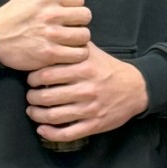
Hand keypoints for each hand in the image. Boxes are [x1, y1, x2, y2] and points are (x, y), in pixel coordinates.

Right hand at [0, 0, 91, 71]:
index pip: (80, 0)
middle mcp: (51, 13)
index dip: (76, 8)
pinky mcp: (50, 54)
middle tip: (70, 29)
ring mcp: (51, 34)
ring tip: (69, 42)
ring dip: (79, 40)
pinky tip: (67, 53)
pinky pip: (78, 54)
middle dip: (79, 23)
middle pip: (85, 17)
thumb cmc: (14, 15)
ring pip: (84, 36)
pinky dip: (76, 55)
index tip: (67, 15)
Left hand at [26, 47, 148, 141]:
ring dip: (37, 115)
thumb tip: (52, 34)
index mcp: (83, 68)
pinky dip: (50, 133)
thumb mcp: (93, 52)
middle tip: (30, 95)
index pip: (47, 74)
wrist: (137, 88)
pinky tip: (42, 129)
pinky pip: (67, 133)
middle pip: (47, 96)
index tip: (31, 79)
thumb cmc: (109, 68)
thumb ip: (73, 44)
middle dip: (32, 97)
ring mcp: (90, 109)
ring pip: (54, 116)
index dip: (33, 78)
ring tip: (32, 110)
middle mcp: (86, 89)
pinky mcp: (94, 125)